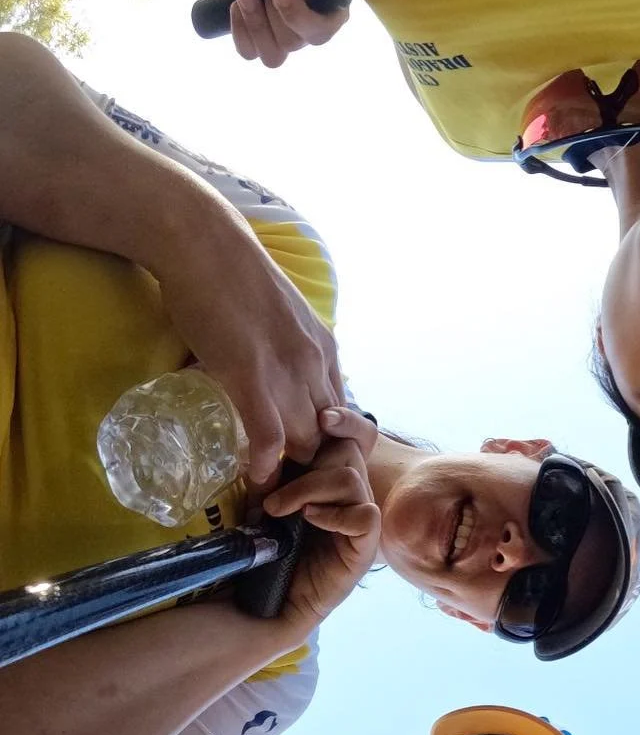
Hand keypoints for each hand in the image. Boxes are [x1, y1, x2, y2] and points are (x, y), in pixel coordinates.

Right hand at [153, 224, 344, 488]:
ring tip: (274, 495)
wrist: (201, 240)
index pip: (344, 417)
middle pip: (332, 436)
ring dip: (293, 472)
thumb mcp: (280, 317)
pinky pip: (271, 434)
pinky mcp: (252, 373)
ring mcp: (288, 371)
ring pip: (307, 441)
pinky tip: (257, 479)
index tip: (311, 467)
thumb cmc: (229, 274)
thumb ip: (287, 350)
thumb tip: (268, 378)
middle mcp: (317, 364)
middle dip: (318, 468)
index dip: (330, 448)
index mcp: (326, 351)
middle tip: (294, 490)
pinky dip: (266, 463)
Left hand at [230, 0, 349, 68]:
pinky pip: (248, 52)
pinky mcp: (256, 34)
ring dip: (255, 23)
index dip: (297, 18)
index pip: (319, 35)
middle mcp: (308, 28)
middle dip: (272, 7)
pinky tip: (237, 6)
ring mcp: (281, 34)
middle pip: (292, 44)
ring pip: (272, 56)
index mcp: (329, 11)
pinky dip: (240, 31)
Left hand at [258, 407, 381, 639]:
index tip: (322, 415)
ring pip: (350, 478)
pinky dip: (334, 514)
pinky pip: (364, 515)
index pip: (353, 436)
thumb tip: (272, 436)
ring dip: (308, 488)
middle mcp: (350, 496)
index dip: (346, 420)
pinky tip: (309, 522)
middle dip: (310, 457)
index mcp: (330, 478)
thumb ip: (279, 470)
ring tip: (277, 510)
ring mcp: (359, 521)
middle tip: (275, 486)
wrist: (262, 604)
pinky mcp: (363, 547)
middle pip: (350, 450)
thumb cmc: (260, 552)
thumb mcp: (266, 498)